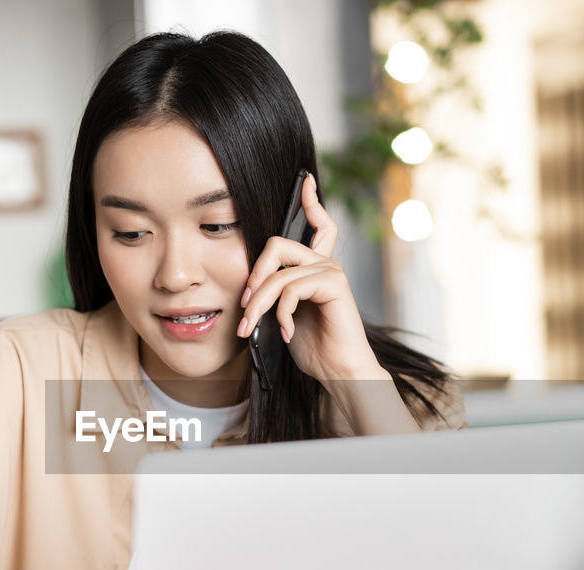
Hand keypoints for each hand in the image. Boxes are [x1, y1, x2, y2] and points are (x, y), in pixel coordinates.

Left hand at [237, 173, 386, 382]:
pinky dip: (282, 313)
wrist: (338, 371)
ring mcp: (331, 272)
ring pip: (278, 275)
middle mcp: (325, 264)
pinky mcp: (335, 285)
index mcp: (314, 268)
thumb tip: (248, 289)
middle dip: (253, 275)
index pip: (317, 225)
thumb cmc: (313, 347)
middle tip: (245, 306)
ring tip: (253, 328)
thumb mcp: (284, 316)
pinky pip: (292, 288)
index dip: (310, 202)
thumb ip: (274, 294)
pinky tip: (287, 332)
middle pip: (277, 245)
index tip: (304, 182)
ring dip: (258, 305)